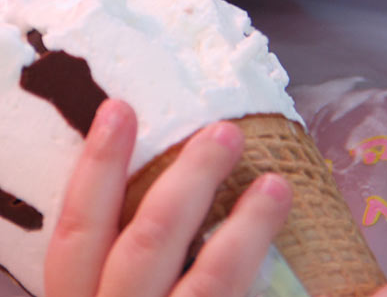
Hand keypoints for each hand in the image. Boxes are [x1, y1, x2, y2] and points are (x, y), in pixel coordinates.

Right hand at [44, 98, 292, 296]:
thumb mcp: (101, 293)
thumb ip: (113, 255)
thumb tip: (141, 175)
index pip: (77, 230)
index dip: (97, 166)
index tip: (120, 108)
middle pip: (146, 244)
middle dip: (189, 180)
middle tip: (225, 131)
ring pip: (205, 283)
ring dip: (247, 228)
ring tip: (276, 184)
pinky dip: (277, 276)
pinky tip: (309, 256)